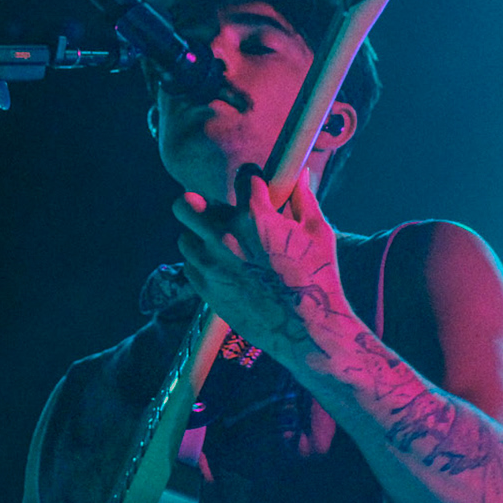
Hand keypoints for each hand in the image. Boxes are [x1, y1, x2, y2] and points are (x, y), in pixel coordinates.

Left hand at [171, 166, 349, 360]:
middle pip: (186, 204)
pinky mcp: (206, 289)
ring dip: (200, 236)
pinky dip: (202, 263)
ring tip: (221, 244)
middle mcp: (224, 237)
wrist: (307, 328)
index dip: (254, 182)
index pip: (243, 178)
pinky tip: (223, 267)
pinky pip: (190, 266)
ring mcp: (211, 265)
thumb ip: (304, 199)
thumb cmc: (317, 277)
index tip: (259, 191)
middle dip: (199, 202)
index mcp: (254, 217)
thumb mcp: (318, 232)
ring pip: (185, 236)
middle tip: (216, 212)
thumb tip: (300, 173)